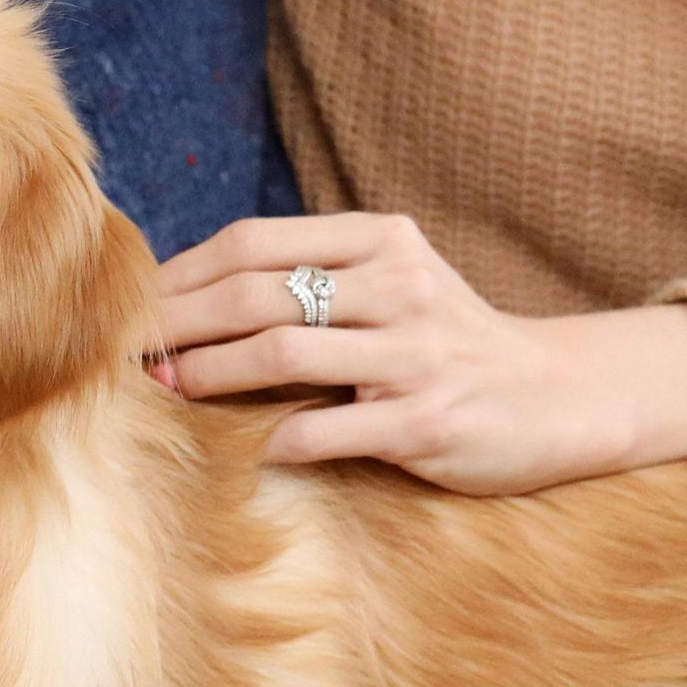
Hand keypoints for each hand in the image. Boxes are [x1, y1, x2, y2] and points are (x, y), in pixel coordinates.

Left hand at [151, 214, 686, 495]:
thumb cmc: (451, 342)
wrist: (558, 396)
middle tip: (128, 351)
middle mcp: (399, 285)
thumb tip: (194, 298)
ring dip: (211, 372)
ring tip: (167, 387)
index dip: (183, 274)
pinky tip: (246, 447)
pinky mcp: (428, 419)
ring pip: (284, 351)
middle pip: (258, 292)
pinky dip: (277, 437)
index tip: (134, 305)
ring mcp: (416, 353)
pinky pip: (329, 428)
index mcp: (382, 240)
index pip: (255, 243)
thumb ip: (315, 279)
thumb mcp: (393, 284)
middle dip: (180, 322)